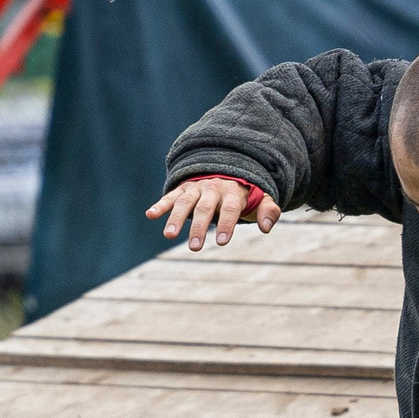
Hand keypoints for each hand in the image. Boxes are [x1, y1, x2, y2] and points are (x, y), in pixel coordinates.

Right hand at [145, 177, 278, 248]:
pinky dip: (161, 205)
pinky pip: (171, 196)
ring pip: (185, 202)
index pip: (229, 209)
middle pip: (204, 208)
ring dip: (176, 218)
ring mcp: (196, 188)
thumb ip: (268, 212)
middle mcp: (212, 188)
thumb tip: (266, 228)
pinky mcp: (183, 188)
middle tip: (195, 247)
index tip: (222, 242)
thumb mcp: (260, 200)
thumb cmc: (244, 194)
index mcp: (232, 192)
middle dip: (199, 227)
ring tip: (169, 236)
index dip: (226, 224)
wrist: (226, 169)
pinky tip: (150, 215)